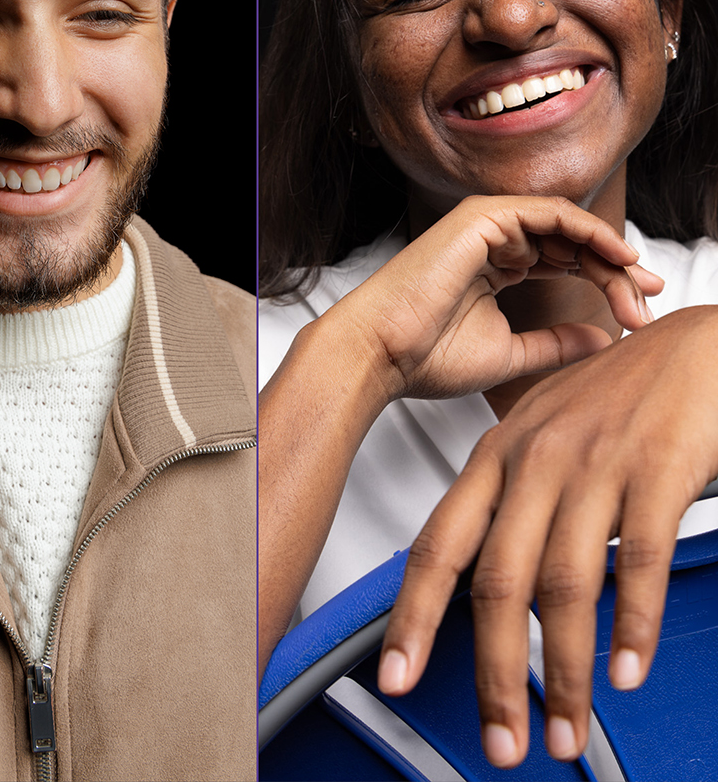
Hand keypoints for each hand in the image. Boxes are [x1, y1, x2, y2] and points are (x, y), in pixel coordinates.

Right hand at [258, 195, 659, 677]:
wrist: (379, 355)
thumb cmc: (424, 358)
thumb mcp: (510, 353)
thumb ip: (556, 344)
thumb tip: (603, 341)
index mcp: (492, 268)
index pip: (562, 261)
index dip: (605, 282)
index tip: (639, 313)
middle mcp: (489, 242)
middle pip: (570, 242)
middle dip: (616, 269)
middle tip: (647, 299)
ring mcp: (483, 227)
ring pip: (565, 224)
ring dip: (607, 252)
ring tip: (635, 284)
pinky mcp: (480, 219)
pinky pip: (549, 212)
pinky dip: (586, 230)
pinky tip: (612, 257)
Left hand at [378, 305, 717, 767]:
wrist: (701, 345)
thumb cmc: (624, 399)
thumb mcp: (551, 447)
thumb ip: (519, 513)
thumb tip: (499, 593)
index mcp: (498, 455)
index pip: (437, 546)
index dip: (413, 617)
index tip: (397, 674)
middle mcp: (534, 460)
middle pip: (495, 580)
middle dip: (494, 672)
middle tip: (503, 738)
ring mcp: (594, 464)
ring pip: (562, 584)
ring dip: (562, 670)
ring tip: (565, 726)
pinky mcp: (655, 469)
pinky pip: (636, 561)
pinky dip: (629, 625)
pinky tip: (626, 669)